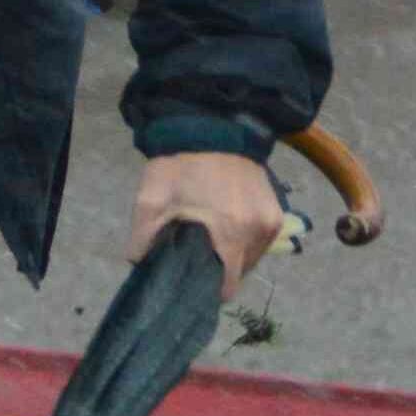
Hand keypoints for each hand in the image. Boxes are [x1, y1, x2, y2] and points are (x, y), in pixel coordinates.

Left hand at [131, 148, 291, 297]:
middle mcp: (259, 231)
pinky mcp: (277, 209)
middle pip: (241, 271)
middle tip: (199, 256)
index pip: (229, 284)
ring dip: (235, 255)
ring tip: (213, 241)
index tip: (196, 283)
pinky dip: (247, 239)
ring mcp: (272, 220)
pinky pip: (262, 239)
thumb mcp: (151, 200)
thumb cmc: (180, 165)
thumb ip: (143, 238)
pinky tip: (228, 228)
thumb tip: (138, 264)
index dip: (211, 289)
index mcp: (232, 234)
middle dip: (221, 269)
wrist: (212, 127)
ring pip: (253, 256)